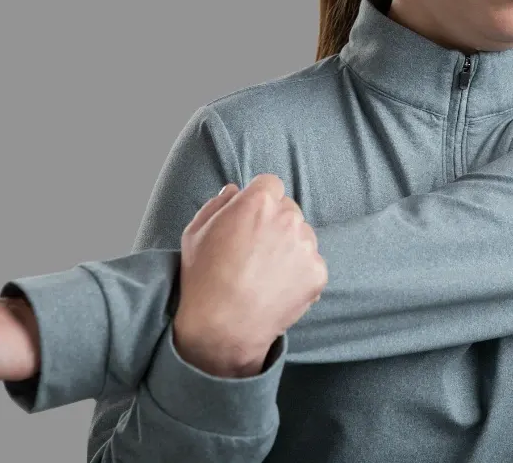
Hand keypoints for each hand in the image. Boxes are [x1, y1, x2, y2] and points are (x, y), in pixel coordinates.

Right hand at [173, 175, 327, 375]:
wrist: (222, 327)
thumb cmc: (203, 279)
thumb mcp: (195, 232)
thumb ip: (217, 204)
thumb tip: (235, 190)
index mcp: (259, 202)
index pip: (271, 185)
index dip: (260, 200)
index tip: (251, 219)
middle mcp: (288, 217)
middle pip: (288, 210)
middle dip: (275, 223)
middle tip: (255, 251)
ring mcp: (306, 245)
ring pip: (302, 236)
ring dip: (290, 248)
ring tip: (264, 274)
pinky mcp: (317, 272)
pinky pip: (311, 264)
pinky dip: (299, 274)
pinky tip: (276, 289)